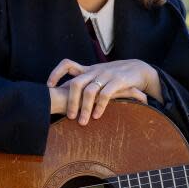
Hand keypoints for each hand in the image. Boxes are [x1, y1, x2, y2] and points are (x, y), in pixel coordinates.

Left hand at [46, 59, 161, 124]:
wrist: (139, 69)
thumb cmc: (116, 76)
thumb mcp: (99, 76)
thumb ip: (86, 82)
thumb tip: (67, 93)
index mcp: (89, 70)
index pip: (67, 64)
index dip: (56, 73)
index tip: (49, 86)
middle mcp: (95, 71)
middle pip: (76, 83)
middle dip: (71, 101)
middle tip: (69, 117)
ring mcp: (106, 75)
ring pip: (89, 91)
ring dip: (84, 108)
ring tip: (82, 122)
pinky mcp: (118, 81)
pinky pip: (105, 94)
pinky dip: (99, 106)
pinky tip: (97, 116)